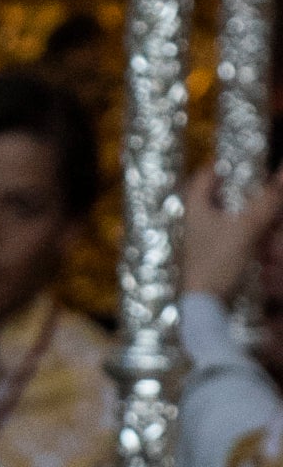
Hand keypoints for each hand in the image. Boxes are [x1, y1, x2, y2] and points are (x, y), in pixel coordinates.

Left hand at [183, 163, 282, 306]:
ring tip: (269, 212)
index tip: (243, 161)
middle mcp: (196, 221)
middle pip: (219, 195)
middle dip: (243, 191)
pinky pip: (233, 235)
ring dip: (249, 212)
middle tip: (262, 187)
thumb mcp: (246, 228)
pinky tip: (263, 236)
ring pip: (229, 216)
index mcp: (195, 208)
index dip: (222, 165)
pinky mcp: (214, 255)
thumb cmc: (218, 262)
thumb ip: (267, 201)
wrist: (206, 305)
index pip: (204, 176)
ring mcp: (204, 239)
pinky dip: (248, 231)